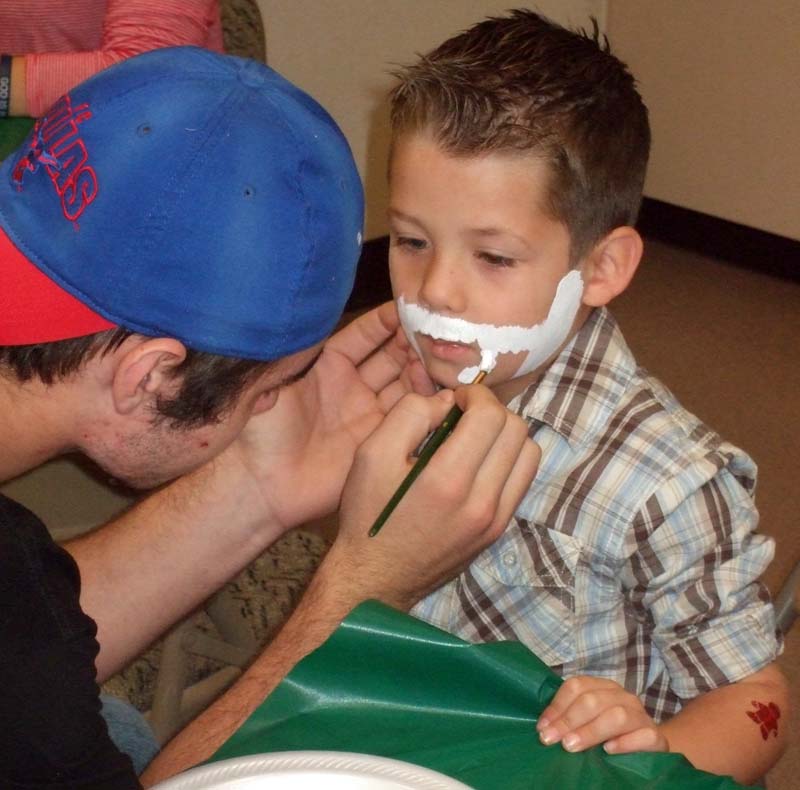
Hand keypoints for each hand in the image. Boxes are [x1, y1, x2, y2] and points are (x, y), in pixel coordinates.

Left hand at [222, 303, 434, 531]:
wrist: (264, 486)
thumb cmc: (260, 433)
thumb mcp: (270, 383)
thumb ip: (291, 353)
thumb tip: (308, 320)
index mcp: (327, 368)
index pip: (362, 337)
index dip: (382, 323)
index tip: (404, 309)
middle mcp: (352, 388)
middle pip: (390, 358)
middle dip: (411, 343)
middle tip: (433, 332)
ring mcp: (369, 415)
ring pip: (405, 385)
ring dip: (423, 370)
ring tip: (441, 357)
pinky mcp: (381, 442)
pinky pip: (410, 418)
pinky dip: (427, 403)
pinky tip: (441, 389)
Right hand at [322, 382, 540, 609]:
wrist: (375, 578)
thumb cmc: (369, 513)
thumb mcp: (371, 454)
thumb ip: (409, 414)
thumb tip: (448, 401)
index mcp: (448, 480)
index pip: (491, 416)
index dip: (476, 395)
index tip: (455, 399)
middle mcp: (482, 502)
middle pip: (517, 430)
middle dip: (492, 410)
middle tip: (464, 414)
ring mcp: (496, 520)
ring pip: (529, 454)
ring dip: (506, 434)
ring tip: (475, 437)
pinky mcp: (498, 531)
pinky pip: (523, 480)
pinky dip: (509, 460)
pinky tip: (480, 462)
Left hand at [537, 676, 668, 754]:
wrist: (648, 748)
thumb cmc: (610, 734)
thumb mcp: (588, 722)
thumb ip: (570, 718)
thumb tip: (543, 727)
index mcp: (603, 687)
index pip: (577, 686)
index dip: (557, 706)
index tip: (542, 727)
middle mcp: (623, 696)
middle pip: (593, 700)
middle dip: (569, 720)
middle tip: (552, 739)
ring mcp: (642, 715)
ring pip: (617, 716)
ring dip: (591, 731)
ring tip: (571, 746)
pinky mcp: (656, 737)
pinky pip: (644, 736)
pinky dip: (625, 743)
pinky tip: (609, 751)